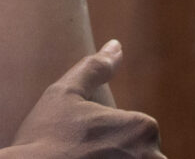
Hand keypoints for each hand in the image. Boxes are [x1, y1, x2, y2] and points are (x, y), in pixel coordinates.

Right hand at [4, 40, 164, 158]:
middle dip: (118, 156)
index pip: (139, 133)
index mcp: (142, 128)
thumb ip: (95, 68)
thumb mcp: (65, 93)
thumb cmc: (44, 137)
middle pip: (143, 157)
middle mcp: (150, 158)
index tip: (85, 145)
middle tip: (82, 157)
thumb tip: (116, 46)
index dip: (111, 139)